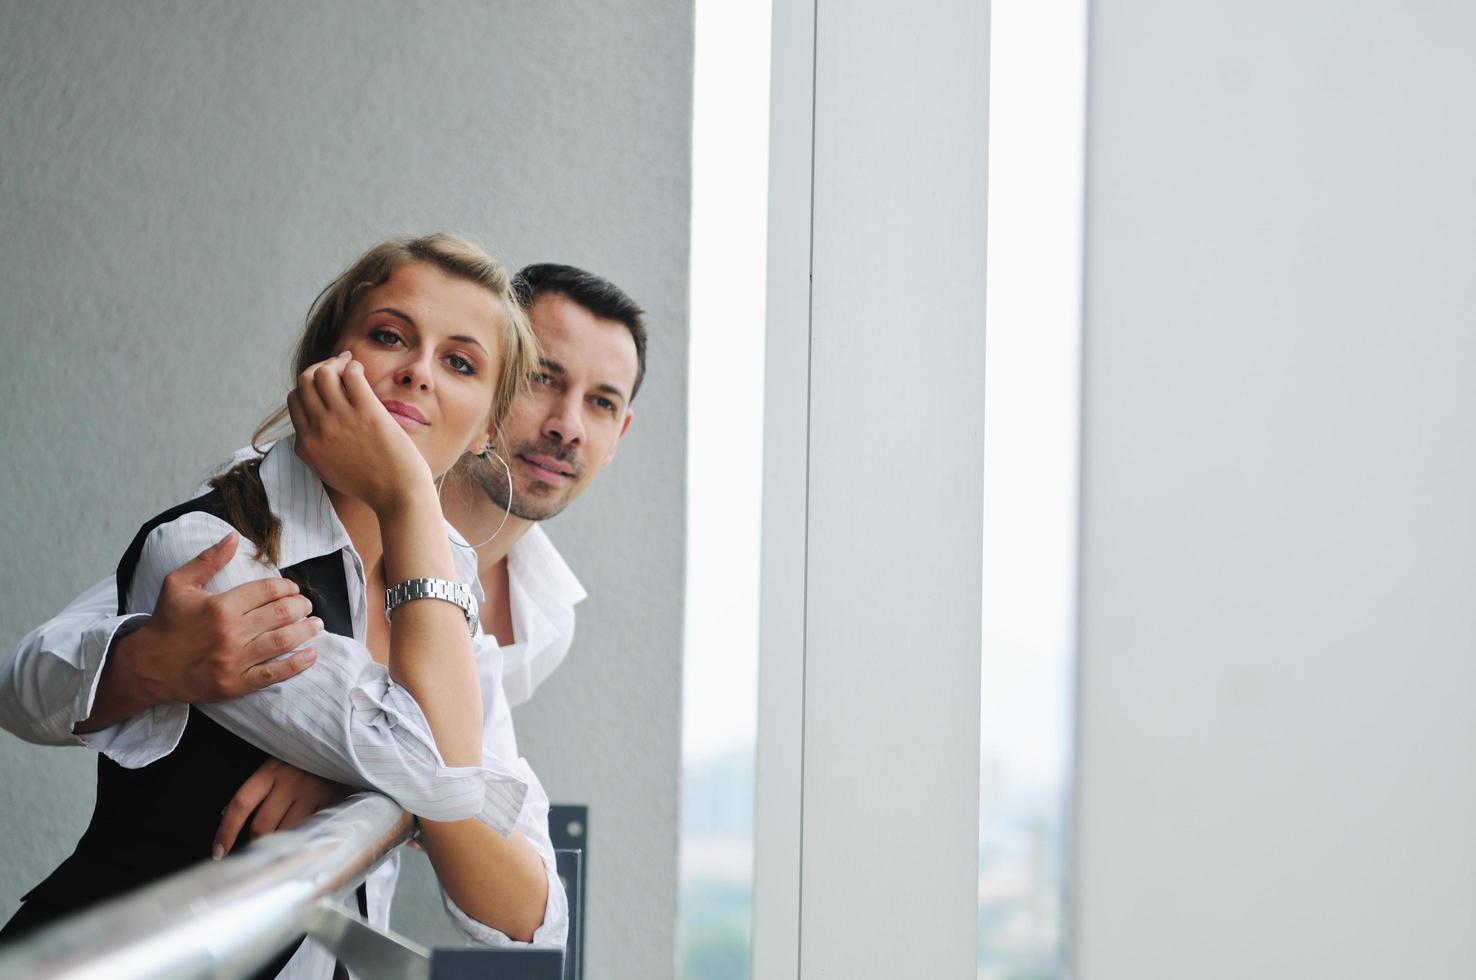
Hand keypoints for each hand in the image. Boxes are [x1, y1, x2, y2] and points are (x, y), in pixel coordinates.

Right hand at [80, 534, 320, 731]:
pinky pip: (274, 674)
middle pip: (281, 614)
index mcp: (220, 606)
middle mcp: (231, 633)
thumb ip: (208, 560)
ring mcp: (235, 660)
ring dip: (306, 631)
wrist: (146, 667)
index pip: (268, 591)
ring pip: (283, 641)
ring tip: (316, 624)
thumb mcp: (178, 584)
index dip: (287, 587)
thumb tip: (233, 537)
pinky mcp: (236, 684)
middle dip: (301, 607)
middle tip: (306, 605)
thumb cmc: (166, 622)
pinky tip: (311, 655)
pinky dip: (297, 664)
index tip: (293, 588)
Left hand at [213, 758, 352, 857]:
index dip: (227, 830)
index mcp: (271, 772)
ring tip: (286, 839)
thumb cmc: (305, 761)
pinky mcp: (331, 802)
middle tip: (260, 844)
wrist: (346, 748)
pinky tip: (306, 835)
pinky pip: (310, 830)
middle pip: (262, 826)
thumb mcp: (278, 766)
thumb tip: (225, 814)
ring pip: (286, 832)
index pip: (241, 803)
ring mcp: (311, 793)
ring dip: (281, 843)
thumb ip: (256, 790)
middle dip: (257, 841)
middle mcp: (289, 782)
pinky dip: (304, 838)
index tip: (219, 851)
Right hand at [288, 351, 434, 513]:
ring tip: (350, 364)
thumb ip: (315, 448)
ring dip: (335, 363)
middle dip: (319, 367)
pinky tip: (361, 371)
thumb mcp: (329, 471)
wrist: (398, 495)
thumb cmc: (371, 484)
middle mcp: (318, 430)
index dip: (308, 387)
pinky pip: (351, 375)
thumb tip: (313, 423)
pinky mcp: (366, 413)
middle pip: (304, 382)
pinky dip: (353, 366)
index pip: (294, 400)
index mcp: (307, 445)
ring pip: (323, 373)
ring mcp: (341, 420)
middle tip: (337, 365)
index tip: (324, 383)